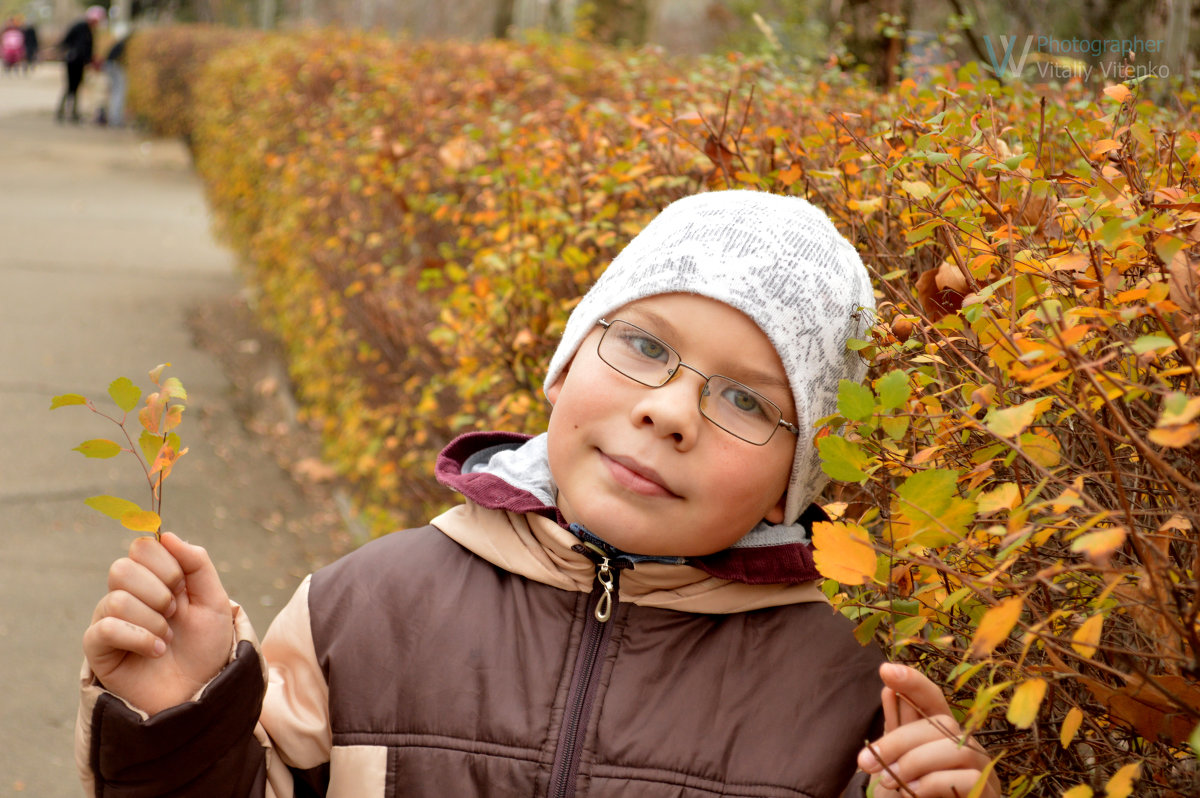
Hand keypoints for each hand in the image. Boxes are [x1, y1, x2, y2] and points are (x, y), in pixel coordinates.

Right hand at [83, 533, 233, 715]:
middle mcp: (128, 596)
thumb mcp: (214, 600)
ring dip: (153, 620)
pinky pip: (105, 628)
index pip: (141, 546)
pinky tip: (156, 651)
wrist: (200, 691)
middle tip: (174, 613)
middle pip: (121, 568)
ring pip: (117, 600)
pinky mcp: (99, 648)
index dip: (165, 563)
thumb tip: (167, 535)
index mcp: (154, 579)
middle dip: (158, 591)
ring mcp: (111, 621)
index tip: (183, 586)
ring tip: (168, 639)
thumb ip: (197, 563)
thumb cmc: (206, 648)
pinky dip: (139, 637)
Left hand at [858, 663, 999, 797]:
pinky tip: (914, 791)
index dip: (913, 682)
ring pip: (957, 748)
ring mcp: (983, 768)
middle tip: (868, 761)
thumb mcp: (898, 763)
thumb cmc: (913, 795)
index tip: (886, 670)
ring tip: (890, 780)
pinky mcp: (988, 792)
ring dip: (916, 762)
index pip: (933, 698)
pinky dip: (935, 782)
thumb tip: (888, 691)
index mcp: (943, 733)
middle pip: (942, 723)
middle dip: (900, 739)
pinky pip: (968, 778)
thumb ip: (897, 733)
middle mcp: (967, 745)